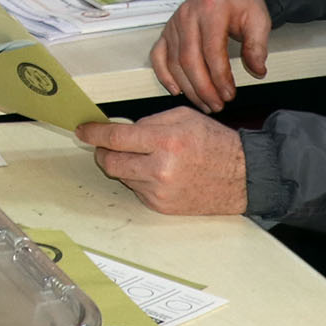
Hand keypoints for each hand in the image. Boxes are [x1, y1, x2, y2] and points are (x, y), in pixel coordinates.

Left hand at [77, 109, 246, 214]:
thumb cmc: (215, 144)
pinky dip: (140, 179)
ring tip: (147, 157)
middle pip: (110, 163)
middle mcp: (160, 170)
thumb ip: (147, 123)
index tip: (82, 131)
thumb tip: (119, 130)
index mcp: (165, 142)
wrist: (242, 177)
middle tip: (106, 145)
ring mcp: (160, 192)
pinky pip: (137, 190)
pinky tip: (158, 172)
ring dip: (125, 165)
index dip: (93, 134)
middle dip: (102, 152)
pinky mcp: (162, 207)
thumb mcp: (182, 118)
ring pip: (122, 177)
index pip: (115, 139)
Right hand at [151, 0, 270, 111]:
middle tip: (217, 105)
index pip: (212, 50)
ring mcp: (174, 23)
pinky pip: (158, 56)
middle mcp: (188, 15)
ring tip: (204, 103)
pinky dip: (163, 75)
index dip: (220, 77)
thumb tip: (257, 71)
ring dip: (188, 87)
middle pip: (189, 59)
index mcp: (212, 9)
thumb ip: (258, 45)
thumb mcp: (259, 18)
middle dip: (203, 88)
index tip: (230, 94)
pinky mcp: (167, 30)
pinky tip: (176, 89)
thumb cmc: (243, 1)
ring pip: (174, 61)